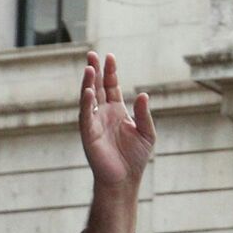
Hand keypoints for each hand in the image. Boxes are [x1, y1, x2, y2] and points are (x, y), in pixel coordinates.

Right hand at [79, 51, 156, 190]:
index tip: (110, 57)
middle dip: (94, 70)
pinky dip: (86, 103)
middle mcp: (103, 113)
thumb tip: (143, 94)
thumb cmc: (135, 157)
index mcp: (117, 111)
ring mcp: (94, 122)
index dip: (110, 72)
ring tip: (88, 67)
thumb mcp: (147, 133)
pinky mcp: (89, 134)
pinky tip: (88, 91)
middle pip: (97, 87)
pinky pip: (86, 116)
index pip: (111, 86)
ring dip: (87, 83)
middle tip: (91, 54)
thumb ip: (144, 114)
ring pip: (88, 98)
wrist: (125, 179)